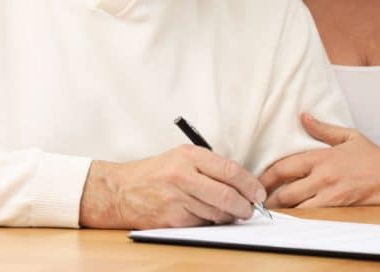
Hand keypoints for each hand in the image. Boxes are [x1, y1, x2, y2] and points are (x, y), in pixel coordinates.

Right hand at [78, 145, 266, 228]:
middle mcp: (183, 176)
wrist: (121, 191)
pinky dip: (210, 223)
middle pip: (227, 195)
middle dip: (245, 206)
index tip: (259, 193)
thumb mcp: (181, 157)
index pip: (230, 170)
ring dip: (229, 216)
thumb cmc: (156, 173)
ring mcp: (177, 199)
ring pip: (217, 213)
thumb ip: (210, 166)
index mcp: (189, 156)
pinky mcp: (172, 220)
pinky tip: (208, 217)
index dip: (250, 184)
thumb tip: (242, 183)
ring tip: (231, 213)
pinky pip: (202, 224)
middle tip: (251, 209)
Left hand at [259, 112, 379, 207]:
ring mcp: (330, 195)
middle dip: (268, 197)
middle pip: (286, 191)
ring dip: (282, 209)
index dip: (266, 175)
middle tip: (258, 199)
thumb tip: (303, 116)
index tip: (257, 179)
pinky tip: (291, 216)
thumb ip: (323, 129)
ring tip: (270, 209)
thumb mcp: (348, 136)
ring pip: (297, 206)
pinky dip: (299, 216)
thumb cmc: (372, 157)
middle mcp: (323, 177)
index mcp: (322, 157)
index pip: (285, 167)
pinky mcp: (338, 208)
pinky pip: (312, 215)